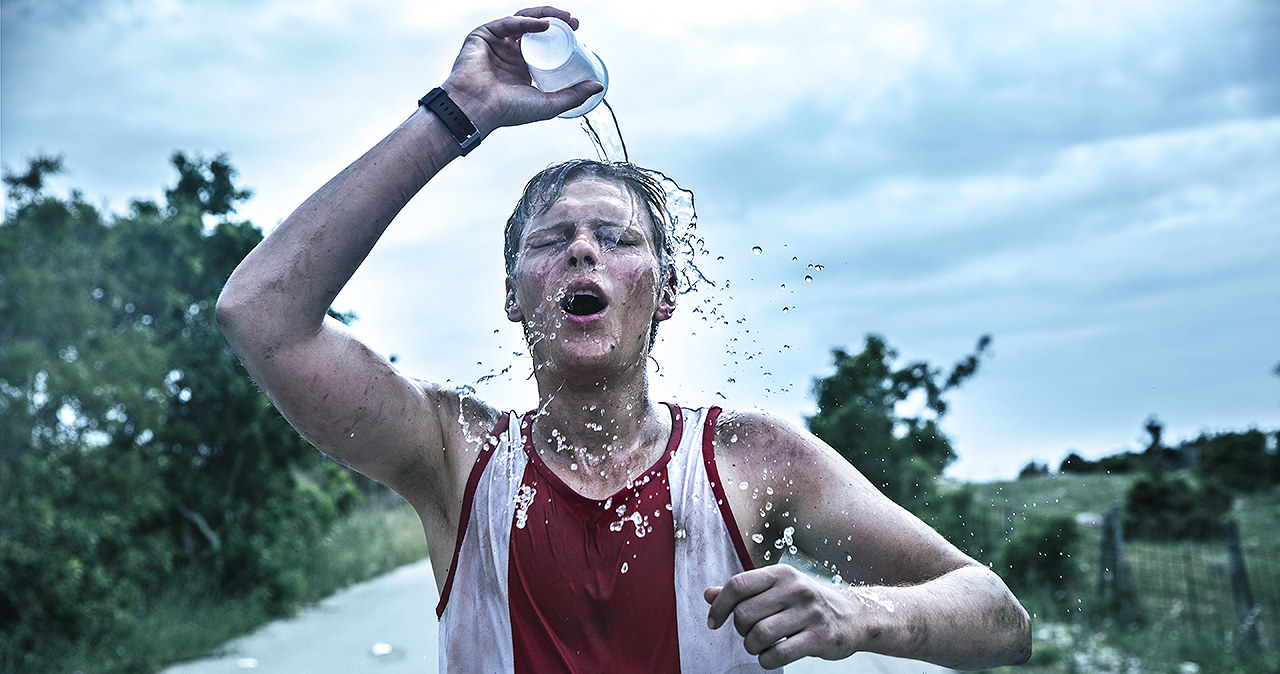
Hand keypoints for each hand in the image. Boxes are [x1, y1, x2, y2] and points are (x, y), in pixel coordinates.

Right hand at [441, 7, 603, 134]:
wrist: (477, 109)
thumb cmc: (507, 111)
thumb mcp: (549, 104)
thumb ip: (573, 96)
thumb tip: (598, 86)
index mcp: (522, 67)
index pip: (544, 43)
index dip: (561, 35)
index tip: (578, 32)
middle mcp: (510, 53)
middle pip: (535, 29)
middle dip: (557, 21)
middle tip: (574, 22)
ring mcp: (497, 43)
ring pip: (523, 20)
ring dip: (545, 15)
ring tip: (564, 19)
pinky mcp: (483, 35)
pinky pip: (508, 23)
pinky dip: (526, 21)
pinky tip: (542, 24)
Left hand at [704, 565, 865, 669]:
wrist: (853, 616)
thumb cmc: (806, 603)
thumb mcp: (777, 589)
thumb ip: (744, 591)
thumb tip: (708, 594)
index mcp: (781, 574)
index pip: (738, 585)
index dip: (719, 606)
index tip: (714, 622)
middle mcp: (795, 589)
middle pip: (745, 614)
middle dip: (740, 630)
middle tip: (749, 634)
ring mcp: (809, 613)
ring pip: (760, 635)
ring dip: (752, 647)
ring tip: (759, 646)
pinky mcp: (820, 637)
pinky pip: (779, 654)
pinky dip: (767, 660)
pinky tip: (771, 656)